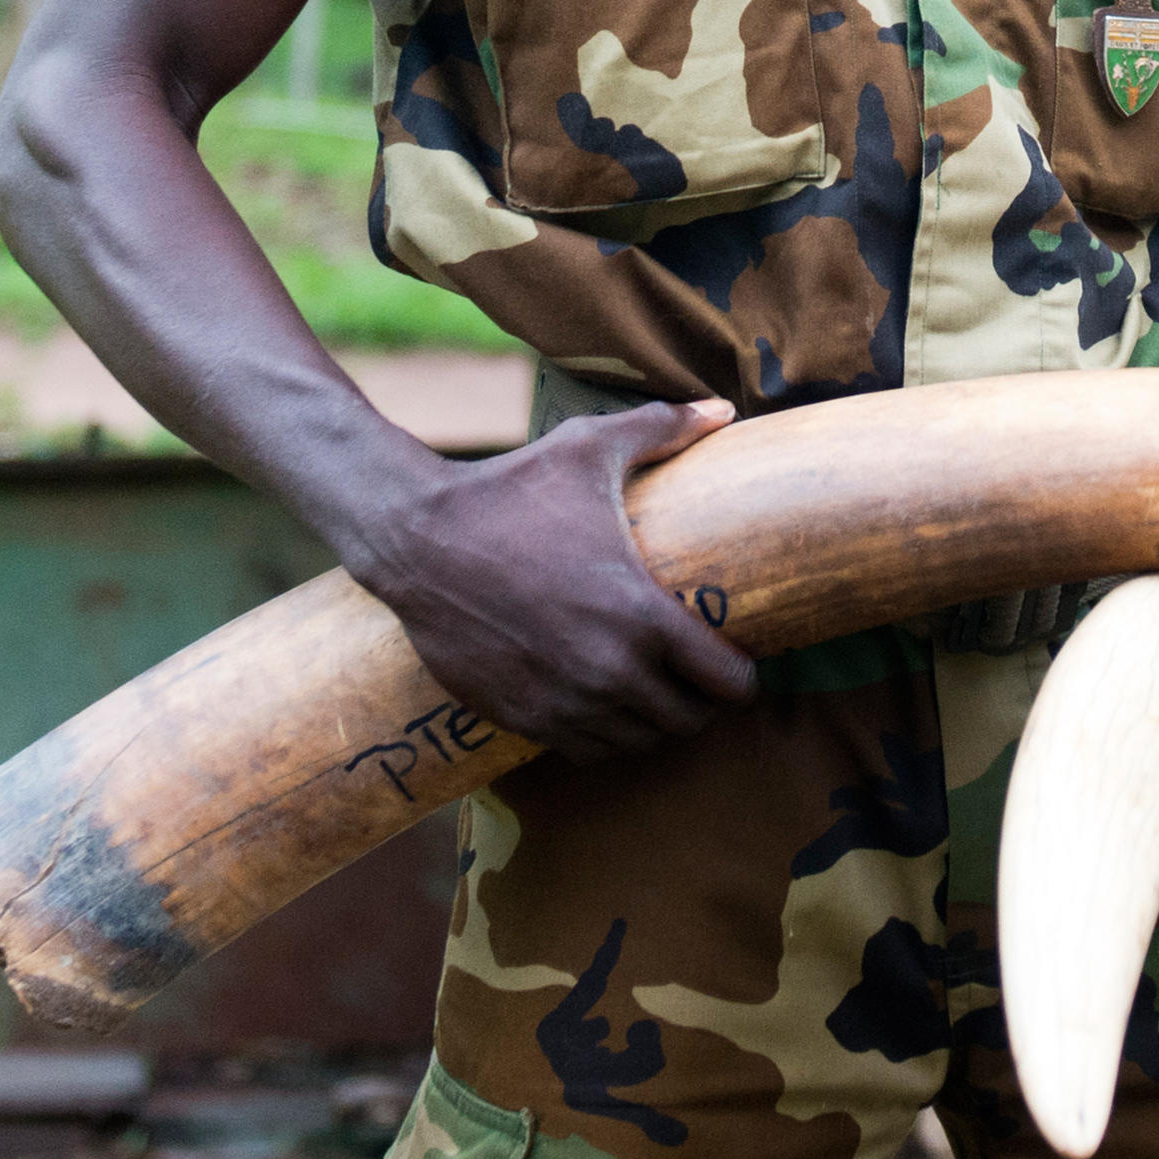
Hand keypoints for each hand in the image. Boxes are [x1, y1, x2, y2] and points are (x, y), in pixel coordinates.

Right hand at [334, 397, 759, 761]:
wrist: (416, 539)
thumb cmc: (509, 491)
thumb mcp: (588, 449)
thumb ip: (664, 428)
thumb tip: (722, 409)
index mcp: (641, 615)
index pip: (725, 681)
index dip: (742, 677)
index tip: (738, 665)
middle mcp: (608, 671)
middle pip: (686, 721)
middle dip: (701, 703)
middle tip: (696, 679)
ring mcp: (562, 702)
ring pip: (637, 743)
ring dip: (652, 723)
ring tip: (653, 693)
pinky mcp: (520, 717)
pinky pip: (583, 749)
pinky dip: (602, 734)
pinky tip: (602, 705)